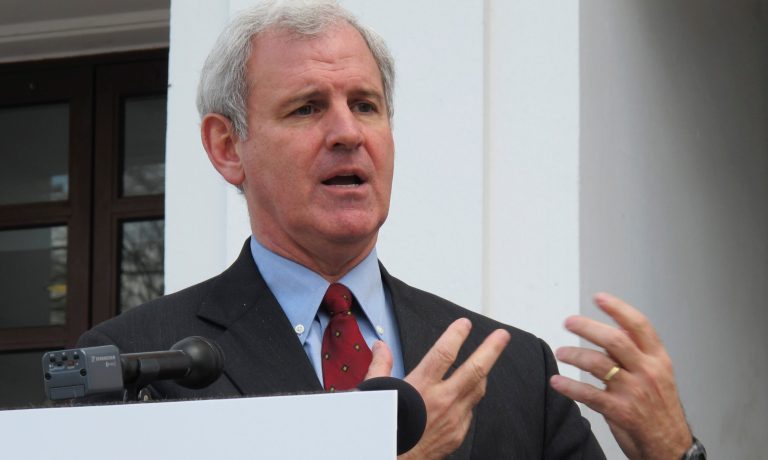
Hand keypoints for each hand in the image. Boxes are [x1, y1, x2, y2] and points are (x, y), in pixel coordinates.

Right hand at [366, 318, 510, 459]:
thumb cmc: (384, 430)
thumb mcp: (377, 393)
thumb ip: (381, 366)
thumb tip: (381, 347)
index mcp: (421, 387)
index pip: (445, 353)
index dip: (457, 334)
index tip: (464, 324)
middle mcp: (442, 401)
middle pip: (474, 369)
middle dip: (491, 349)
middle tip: (502, 336)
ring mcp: (453, 419)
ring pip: (477, 389)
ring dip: (484, 372)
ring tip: (488, 359)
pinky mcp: (457, 434)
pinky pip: (470, 411)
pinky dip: (470, 398)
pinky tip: (468, 393)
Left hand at [550, 292, 691, 459]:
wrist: (670, 445)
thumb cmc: (660, 407)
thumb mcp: (657, 374)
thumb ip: (635, 353)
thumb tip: (609, 331)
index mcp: (657, 359)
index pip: (639, 326)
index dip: (618, 309)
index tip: (599, 298)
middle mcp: (647, 371)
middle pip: (615, 340)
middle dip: (588, 327)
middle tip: (569, 322)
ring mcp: (634, 391)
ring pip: (599, 364)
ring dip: (575, 354)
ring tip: (560, 352)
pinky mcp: (621, 411)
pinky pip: (589, 394)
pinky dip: (569, 386)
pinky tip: (557, 381)